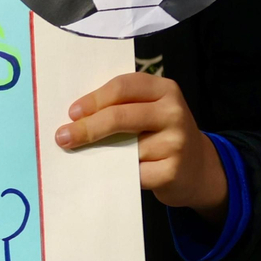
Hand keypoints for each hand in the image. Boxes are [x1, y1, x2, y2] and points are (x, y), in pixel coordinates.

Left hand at [55, 73, 227, 221]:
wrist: (198, 169)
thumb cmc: (161, 134)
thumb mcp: (150, 110)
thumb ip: (122, 106)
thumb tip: (76, 118)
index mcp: (165, 90)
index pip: (123, 87)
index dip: (93, 99)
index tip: (72, 113)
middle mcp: (173, 112)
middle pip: (119, 116)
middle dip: (86, 128)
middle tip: (62, 137)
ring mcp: (175, 143)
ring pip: (122, 148)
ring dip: (98, 154)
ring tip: (87, 156)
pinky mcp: (172, 171)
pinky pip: (131, 173)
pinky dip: (115, 173)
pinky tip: (109, 173)